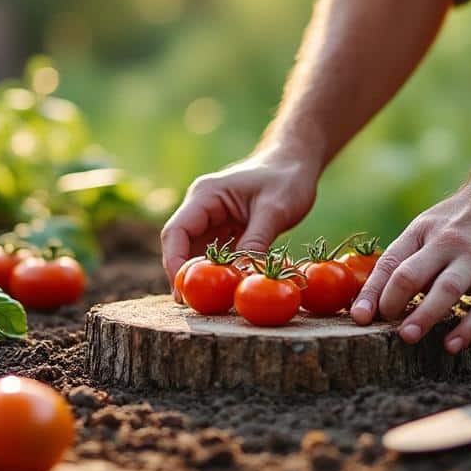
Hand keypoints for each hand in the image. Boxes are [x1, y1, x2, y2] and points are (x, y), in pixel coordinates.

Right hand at [161, 149, 320, 297]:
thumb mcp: (275, 210)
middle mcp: (202, 207)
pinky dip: (219, 272)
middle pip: (181, 245)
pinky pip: (215, 255)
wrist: (296, 164)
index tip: (182, 290)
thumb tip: (241, 276)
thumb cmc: (286, 179)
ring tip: (208, 304)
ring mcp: (212, 219)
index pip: (176, 232)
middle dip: (185, 275)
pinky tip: (227, 291)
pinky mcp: (225, 230)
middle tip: (193, 305)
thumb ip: (256, 242)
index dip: (174, 262)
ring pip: (196, 253)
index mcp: (205, 195)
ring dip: (202, 276)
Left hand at [350, 181, 470, 352]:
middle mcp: (446, 244)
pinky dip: (468, 328)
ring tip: (408, 337)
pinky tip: (452, 345)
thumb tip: (375, 301)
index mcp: (421, 233)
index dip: (372, 292)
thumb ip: (406, 260)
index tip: (359, 318)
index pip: (389, 263)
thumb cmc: (458, 224)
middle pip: (412, 274)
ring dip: (425, 315)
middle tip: (381, 328)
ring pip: (446, 289)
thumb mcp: (427, 229)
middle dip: (393, 302)